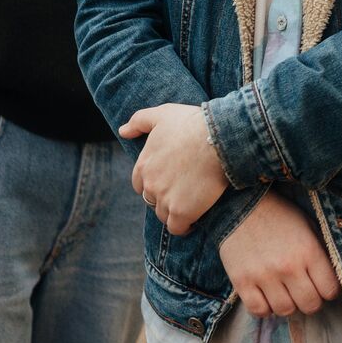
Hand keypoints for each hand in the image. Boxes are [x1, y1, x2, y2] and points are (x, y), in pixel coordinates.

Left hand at [122, 103, 229, 234]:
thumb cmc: (192, 124)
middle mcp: (150, 184)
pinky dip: (184, 226)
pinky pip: (177, 228)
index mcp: (143, 164)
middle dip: (164, 197)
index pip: (140, 184)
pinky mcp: (181, 212)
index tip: (169, 179)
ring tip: (191, 204)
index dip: (154, 182)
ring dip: (174, 212)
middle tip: (183, 190)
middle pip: (152, 200)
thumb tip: (123, 131)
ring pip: (163, 215)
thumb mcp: (162, 114)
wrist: (219, 139)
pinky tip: (194, 219)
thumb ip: (139, 121)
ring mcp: (165, 200)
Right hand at [218, 192, 340, 317]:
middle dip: (310, 301)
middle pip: (310, 305)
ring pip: (285, 311)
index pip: (329, 290)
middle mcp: (288, 266)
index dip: (328, 290)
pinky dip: (264, 308)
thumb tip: (332, 280)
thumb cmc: (279, 216)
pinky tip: (266, 296)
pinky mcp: (242, 281)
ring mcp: (264, 275)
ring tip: (283, 292)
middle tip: (303, 291)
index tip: (321, 285)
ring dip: (287, 305)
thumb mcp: (308, 226)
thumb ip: (321, 253)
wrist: (241, 204)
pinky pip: (259, 311)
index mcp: (308, 251)